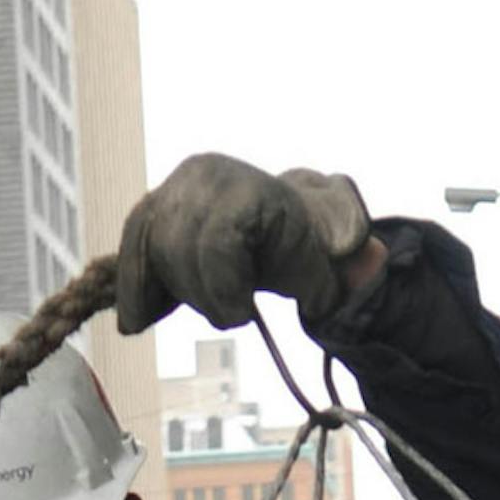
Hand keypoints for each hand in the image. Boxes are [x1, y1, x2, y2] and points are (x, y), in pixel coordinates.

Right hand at [117, 155, 375, 336]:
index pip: (216, 244)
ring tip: (204, 305)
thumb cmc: (305, 237)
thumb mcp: (333, 246)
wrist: (280, 215)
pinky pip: (131, 250)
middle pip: (178, 251)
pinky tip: (134, 323)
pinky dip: (133, 287)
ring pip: (150, 252)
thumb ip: (348, 257)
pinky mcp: (149, 212)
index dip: (225, 290)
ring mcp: (170, 191)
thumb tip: (367, 258)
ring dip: (174, 292)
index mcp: (242, 186)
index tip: (243, 316)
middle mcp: (199, 177)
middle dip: (204, 295)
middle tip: (232, 310)